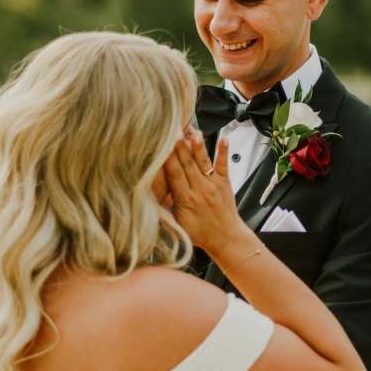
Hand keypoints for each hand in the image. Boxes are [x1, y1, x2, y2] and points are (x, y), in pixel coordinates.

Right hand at [164, 131, 243, 252]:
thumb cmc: (200, 234)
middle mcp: (200, 190)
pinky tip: (224, 138)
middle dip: (179, 147)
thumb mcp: (177, 228)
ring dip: (198, 147)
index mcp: (186, 200)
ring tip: (194, 133)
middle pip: (187, 165)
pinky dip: (223, 151)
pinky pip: (223, 165)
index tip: (161, 147)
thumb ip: (162, 217)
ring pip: (203, 162)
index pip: (174, 176)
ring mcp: (213, 185)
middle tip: (173, 132)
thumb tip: (144, 209)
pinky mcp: (224, 182)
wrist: (226, 239)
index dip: (167, 160)